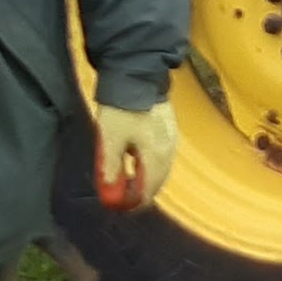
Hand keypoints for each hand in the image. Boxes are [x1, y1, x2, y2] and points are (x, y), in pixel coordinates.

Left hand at [92, 97, 178, 211]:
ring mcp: (172, 138)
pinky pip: (163, 155)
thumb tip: (109, 189)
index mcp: (156, 155)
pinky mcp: (169, 128)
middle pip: (158, 182)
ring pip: (161, 169)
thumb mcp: (110, 138)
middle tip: (122, 196)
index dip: (134, 202)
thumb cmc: (122, 107)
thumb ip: (111, 166)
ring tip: (128, 180)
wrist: (137, 75)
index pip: (149, 190)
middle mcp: (169, 150)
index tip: (119, 205)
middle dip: (140, 192)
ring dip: (146, 178)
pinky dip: (151, 164)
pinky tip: (138, 160)